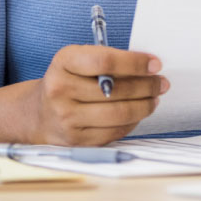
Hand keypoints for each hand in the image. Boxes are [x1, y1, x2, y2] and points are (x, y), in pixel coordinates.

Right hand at [29, 45, 166, 145]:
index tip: (154, 64)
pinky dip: (132, 122)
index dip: (134, 62)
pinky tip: (138, 113)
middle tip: (161, 82)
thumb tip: (147, 67)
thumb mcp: (77, 60)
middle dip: (146, 86)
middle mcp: (60, 90)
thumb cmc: (67, 81)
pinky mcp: (76, 140)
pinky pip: (115, 131)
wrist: (39, 114)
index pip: (104, 61)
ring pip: (119, 113)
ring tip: (154, 98)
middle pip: (115, 90)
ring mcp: (67, 118)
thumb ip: (107, 60)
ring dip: (144, 106)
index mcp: (63, 62)